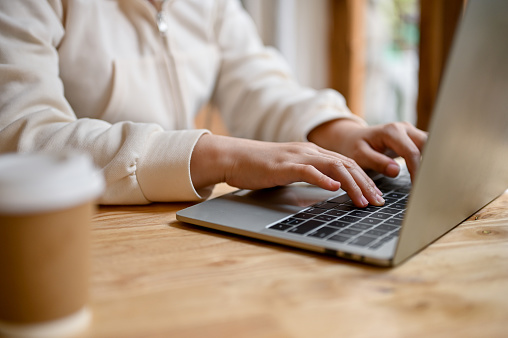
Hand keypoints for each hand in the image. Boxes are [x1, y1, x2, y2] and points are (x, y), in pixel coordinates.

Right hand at [190, 134, 384, 206]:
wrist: (236, 157)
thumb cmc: (262, 167)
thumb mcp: (293, 170)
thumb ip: (313, 175)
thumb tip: (334, 188)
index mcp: (314, 153)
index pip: (348, 165)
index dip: (366, 180)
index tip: (377, 197)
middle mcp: (310, 152)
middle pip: (347, 165)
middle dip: (366, 185)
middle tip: (379, 203)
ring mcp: (298, 157)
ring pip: (334, 167)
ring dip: (352, 185)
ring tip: (364, 201)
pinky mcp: (284, 165)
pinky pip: (308, 171)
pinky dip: (323, 179)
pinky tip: (335, 188)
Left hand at [308, 119, 427, 179]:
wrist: (352, 138)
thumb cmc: (354, 147)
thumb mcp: (360, 156)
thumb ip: (377, 162)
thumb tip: (396, 170)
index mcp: (391, 131)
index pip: (411, 152)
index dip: (417, 170)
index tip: (418, 186)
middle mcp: (404, 128)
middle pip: (427, 144)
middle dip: (431, 163)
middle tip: (431, 184)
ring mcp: (410, 132)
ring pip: (430, 144)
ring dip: (432, 161)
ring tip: (431, 181)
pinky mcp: (412, 138)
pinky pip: (426, 148)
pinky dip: (428, 160)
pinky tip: (428, 175)